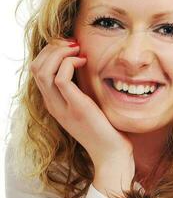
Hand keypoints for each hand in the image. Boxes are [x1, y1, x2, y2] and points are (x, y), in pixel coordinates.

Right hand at [29, 38, 134, 190]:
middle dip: (52, 48)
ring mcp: (62, 107)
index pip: (37, 70)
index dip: (49, 53)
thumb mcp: (89, 105)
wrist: (112, 155)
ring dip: (58, 53)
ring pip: (43, 71)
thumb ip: (81, 89)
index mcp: (54, 103)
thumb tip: (84, 65)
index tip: (69, 46)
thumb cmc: (106, 130)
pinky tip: (84, 61)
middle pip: (36, 68)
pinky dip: (70, 64)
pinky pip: (61, 78)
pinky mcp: (77, 108)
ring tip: (76, 48)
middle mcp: (53, 105)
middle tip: (72, 42)